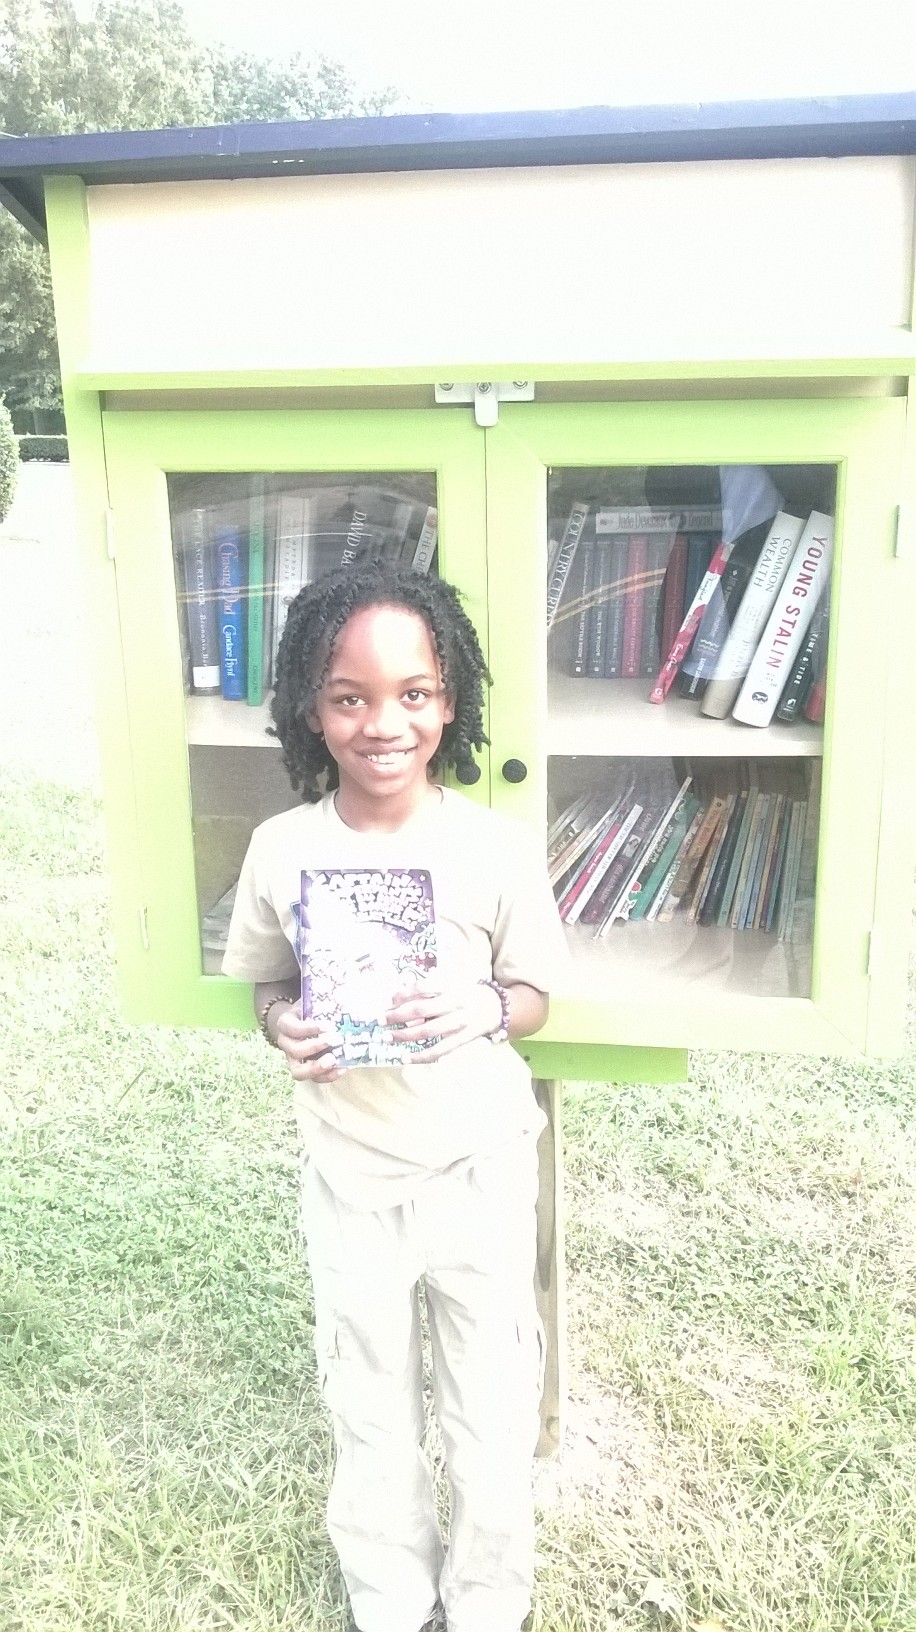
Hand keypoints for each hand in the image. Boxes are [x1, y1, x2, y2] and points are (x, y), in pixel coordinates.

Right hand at [273, 1001, 342, 1082]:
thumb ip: (321, 1003)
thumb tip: (343, 997)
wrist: (298, 1023)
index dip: (309, 1028)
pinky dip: (328, 1076)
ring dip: (317, 1068)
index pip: (293, 1028)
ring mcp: (293, 1060)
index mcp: (285, 1024)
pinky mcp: (304, 1070)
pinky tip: (342, 1069)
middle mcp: (286, 1044)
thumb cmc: (307, 1012)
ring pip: (299, 1072)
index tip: (328, 1025)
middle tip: (333, 1041)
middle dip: (315, 1047)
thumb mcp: (310, 1003)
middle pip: (295, 1051)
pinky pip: (313, 1079)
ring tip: (333, 1060)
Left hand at [385, 981, 503, 1063]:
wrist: (498, 1007)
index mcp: (451, 987)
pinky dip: (422, 1056)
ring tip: (388, 1038)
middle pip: (422, 1009)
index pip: (423, 987)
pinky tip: (407, 1058)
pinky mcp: (463, 1039)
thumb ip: (429, 992)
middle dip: (397, 1015)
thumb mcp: (451, 986)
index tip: (388, 1000)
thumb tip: (398, 999)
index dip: (403, 993)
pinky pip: (440, 1050)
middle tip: (380, 1020)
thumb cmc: (467, 995)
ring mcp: (460, 1023)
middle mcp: (455, 1003)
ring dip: (405, 1035)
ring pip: (428, 1030)